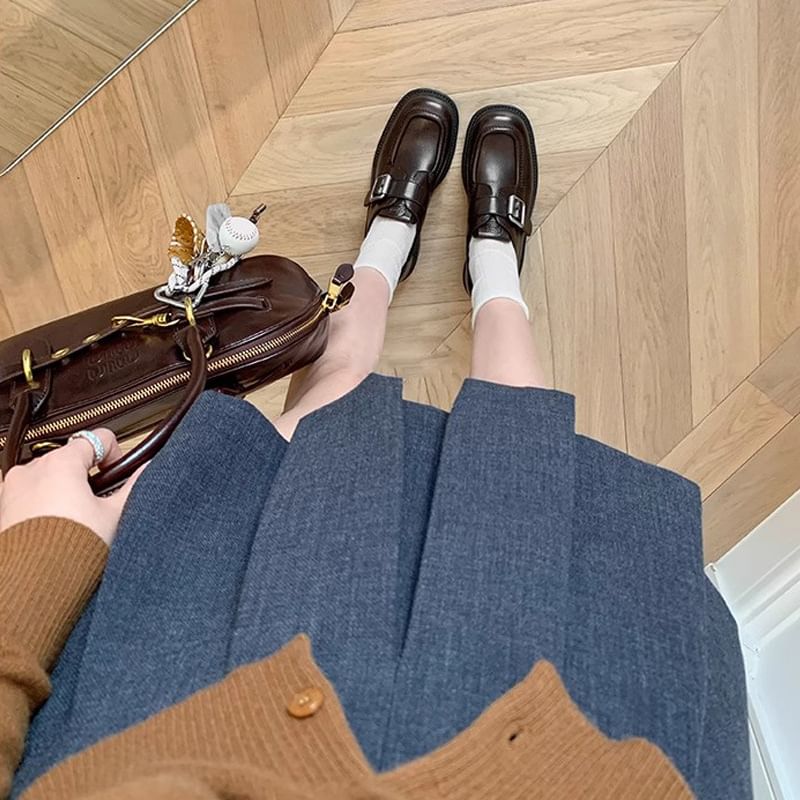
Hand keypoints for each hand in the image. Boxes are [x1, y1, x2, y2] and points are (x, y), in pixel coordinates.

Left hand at [0, 429, 140, 545]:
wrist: (34, 582)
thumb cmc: (70, 549)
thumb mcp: (114, 515)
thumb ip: (134, 486)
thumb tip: (148, 471)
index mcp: (61, 464)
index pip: (96, 439)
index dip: (114, 454)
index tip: (117, 473)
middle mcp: (32, 470)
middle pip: (70, 458)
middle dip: (87, 476)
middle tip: (100, 503)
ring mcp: (13, 489)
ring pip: (48, 477)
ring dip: (64, 490)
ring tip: (77, 519)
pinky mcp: (4, 509)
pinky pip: (29, 495)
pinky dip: (44, 504)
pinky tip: (56, 526)